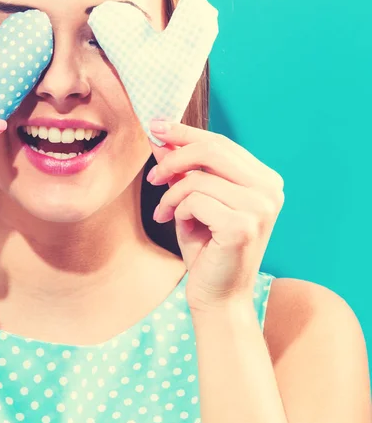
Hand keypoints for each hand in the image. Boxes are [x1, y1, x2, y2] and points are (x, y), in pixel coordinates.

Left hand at [147, 119, 284, 313]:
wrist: (217, 295)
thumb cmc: (206, 247)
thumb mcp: (193, 200)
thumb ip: (183, 168)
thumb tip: (160, 136)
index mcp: (264, 180)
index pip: (220, 143)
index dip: (184, 132)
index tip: (155, 126)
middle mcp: (270, 190)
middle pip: (211, 151)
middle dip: (173, 157)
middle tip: (152, 176)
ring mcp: (261, 208)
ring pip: (197, 179)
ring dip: (171, 196)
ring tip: (165, 214)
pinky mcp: (243, 225)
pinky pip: (194, 201)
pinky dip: (177, 211)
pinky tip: (179, 227)